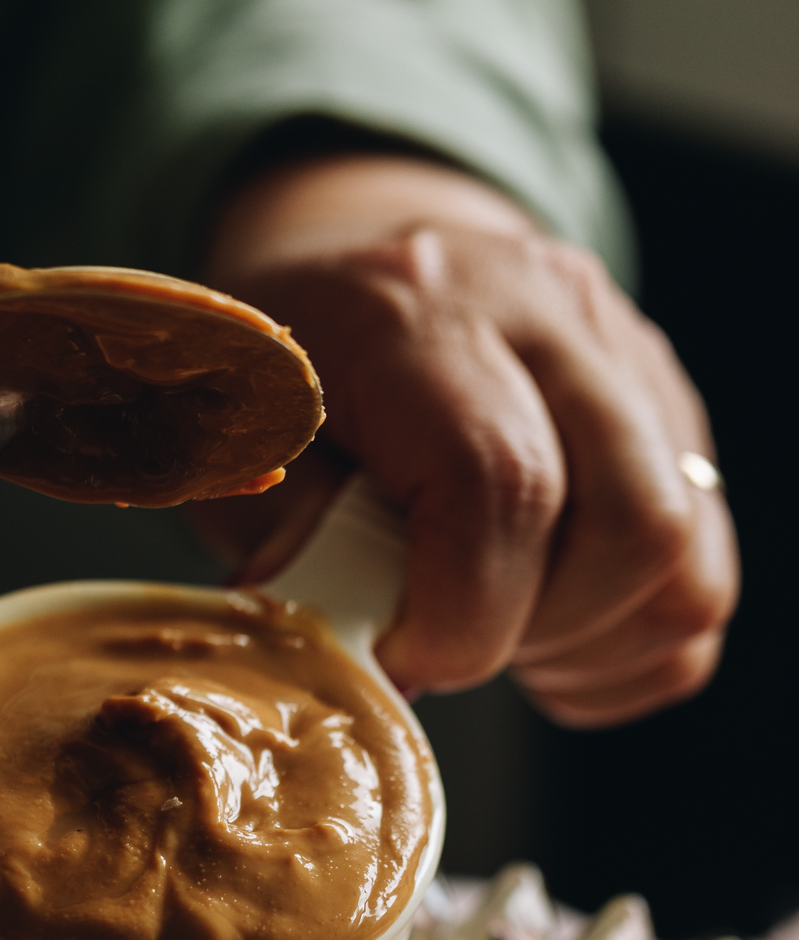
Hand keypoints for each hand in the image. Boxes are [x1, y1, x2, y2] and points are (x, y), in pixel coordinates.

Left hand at [193, 155, 737, 726]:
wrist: (355, 280)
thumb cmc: (288, 382)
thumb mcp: (237, 447)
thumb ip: (284, 545)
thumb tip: (349, 650)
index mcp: (419, 311)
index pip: (503, 482)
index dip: (461, 616)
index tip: (403, 659)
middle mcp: (553, 316)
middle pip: (631, 526)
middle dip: (536, 633)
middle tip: (449, 641)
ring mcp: (633, 365)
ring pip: (685, 565)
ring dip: (590, 644)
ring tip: (497, 631)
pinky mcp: (674, 423)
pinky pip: (701, 586)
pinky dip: (626, 647)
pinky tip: (543, 627)